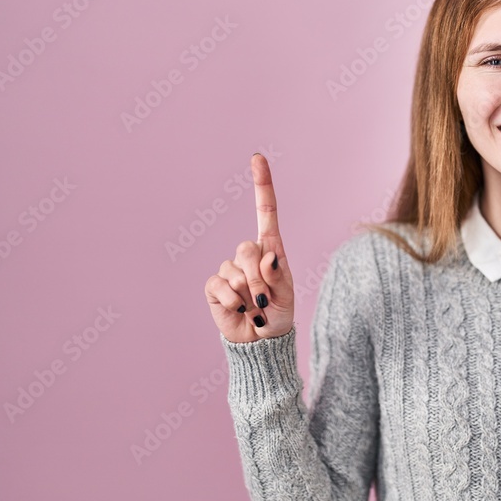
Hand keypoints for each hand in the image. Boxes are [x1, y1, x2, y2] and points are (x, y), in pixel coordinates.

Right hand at [205, 154, 294, 341]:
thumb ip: (278, 277)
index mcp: (271, 249)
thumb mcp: (286, 296)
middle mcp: (249, 255)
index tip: (257, 158)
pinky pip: (220, 285)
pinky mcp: (214, 286)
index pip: (266, 212)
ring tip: (254, 308)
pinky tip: (238, 309)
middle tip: (265, 300)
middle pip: (247, 248)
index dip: (262, 185)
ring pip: (236, 271)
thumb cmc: (277, 314)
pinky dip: (232, 301)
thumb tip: (268, 257)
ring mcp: (230, 269)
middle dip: (259, 277)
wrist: (260, 341)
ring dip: (249, 294)